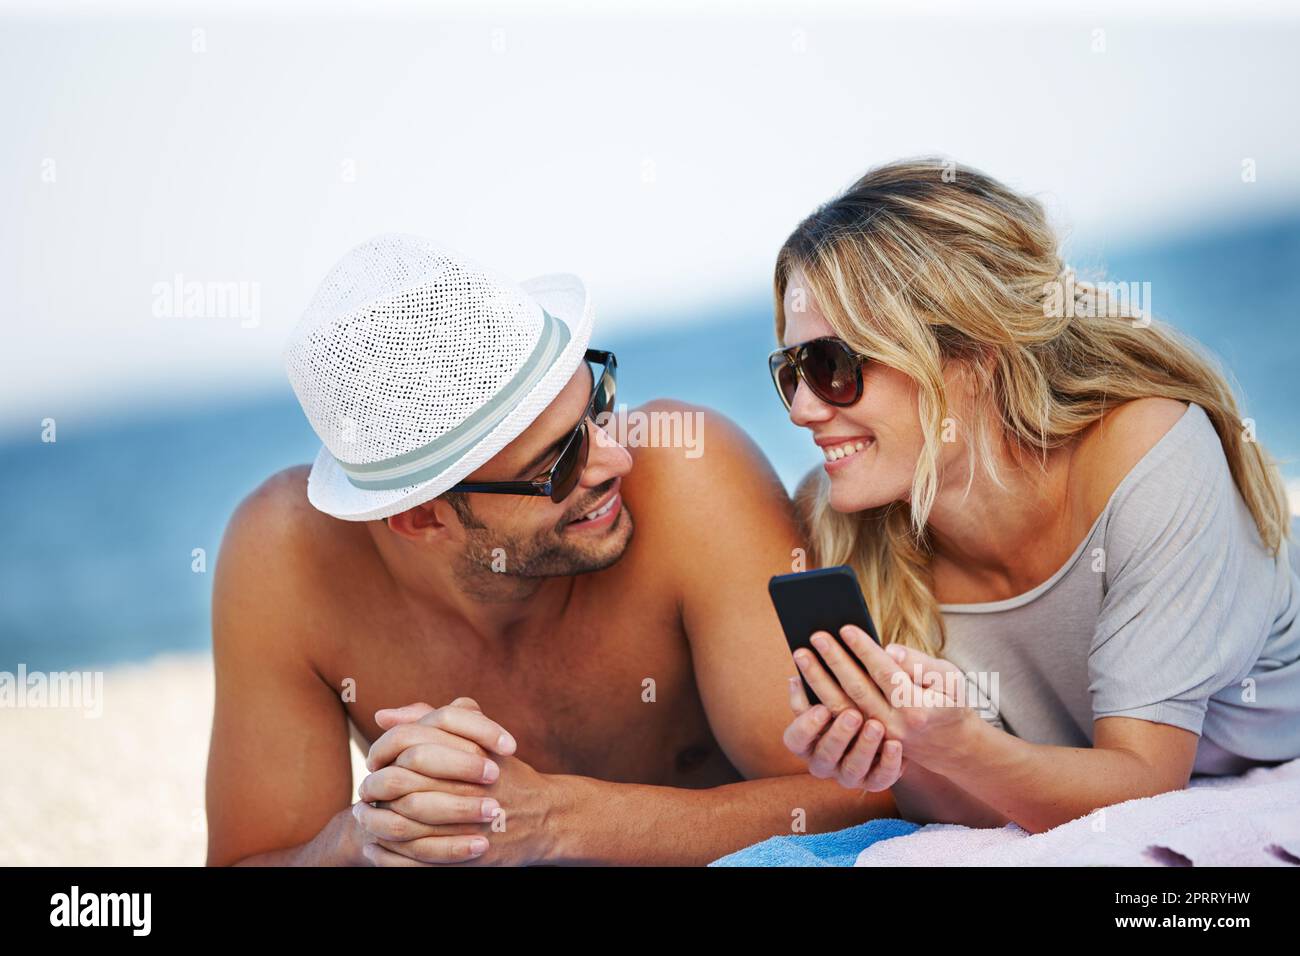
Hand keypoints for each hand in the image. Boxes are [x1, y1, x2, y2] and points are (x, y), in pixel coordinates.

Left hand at [355, 698, 556, 865]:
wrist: (546, 815)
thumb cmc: (504, 773)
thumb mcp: (478, 735)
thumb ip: (433, 718)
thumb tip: (383, 715)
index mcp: (468, 749)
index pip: (408, 742)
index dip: (383, 751)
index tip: (374, 761)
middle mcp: (467, 784)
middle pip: (401, 782)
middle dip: (375, 787)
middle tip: (365, 792)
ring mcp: (468, 822)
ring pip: (404, 824)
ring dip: (376, 822)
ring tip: (365, 818)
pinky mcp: (469, 855)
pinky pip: (416, 858)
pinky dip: (390, 855)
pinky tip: (376, 847)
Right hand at [781, 671, 903, 792]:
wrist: (883, 731)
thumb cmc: (846, 707)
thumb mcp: (828, 698)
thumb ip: (813, 689)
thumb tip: (796, 679)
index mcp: (806, 743)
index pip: (795, 739)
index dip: (806, 726)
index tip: (822, 708)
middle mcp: (823, 763)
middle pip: (825, 755)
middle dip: (839, 735)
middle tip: (853, 714)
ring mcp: (848, 775)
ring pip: (852, 768)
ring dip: (864, 747)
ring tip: (876, 725)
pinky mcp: (874, 782)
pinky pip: (881, 778)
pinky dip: (889, 762)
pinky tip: (895, 744)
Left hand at [795, 627, 981, 772]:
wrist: (949, 744)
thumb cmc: (948, 700)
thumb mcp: (948, 678)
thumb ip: (919, 663)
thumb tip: (888, 650)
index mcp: (917, 708)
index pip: (885, 674)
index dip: (864, 650)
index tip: (845, 628)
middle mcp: (895, 726)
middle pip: (858, 690)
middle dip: (834, 660)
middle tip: (816, 636)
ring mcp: (877, 738)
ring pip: (842, 708)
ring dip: (817, 680)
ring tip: (801, 654)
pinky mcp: (865, 742)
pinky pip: (836, 722)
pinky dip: (816, 702)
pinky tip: (801, 680)